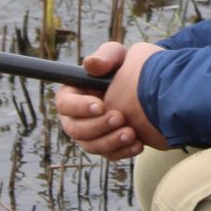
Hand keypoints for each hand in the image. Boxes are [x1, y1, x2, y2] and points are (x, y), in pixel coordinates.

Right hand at [55, 41, 167, 160]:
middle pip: (75, 130)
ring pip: (92, 146)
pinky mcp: (106, 146)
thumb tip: (92, 64)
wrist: (146, 88)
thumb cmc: (123, 68)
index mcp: (72, 95)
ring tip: (131, 133)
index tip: (101, 105)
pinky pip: (110, 155)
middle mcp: (76, 118)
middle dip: (97, 126)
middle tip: (119, 117)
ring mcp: (90, 135)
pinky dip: (123, 152)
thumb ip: (105, 56)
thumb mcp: (117, 56)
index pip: (64, 104)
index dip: (79, 107)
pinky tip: (138, 144)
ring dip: (111, 142)